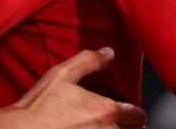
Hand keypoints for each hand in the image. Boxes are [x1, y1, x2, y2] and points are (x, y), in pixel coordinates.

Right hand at [5, 48, 146, 127]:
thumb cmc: (38, 107)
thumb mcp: (61, 74)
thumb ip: (88, 61)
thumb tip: (108, 53)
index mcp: (105, 110)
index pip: (137, 115)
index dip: (134, 113)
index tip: (129, 113)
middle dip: (132, 127)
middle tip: (121, 124)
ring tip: (105, 128)